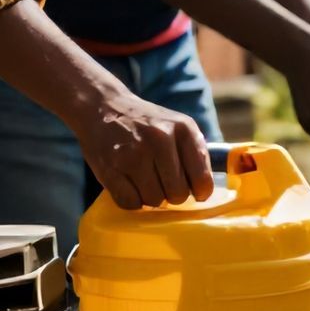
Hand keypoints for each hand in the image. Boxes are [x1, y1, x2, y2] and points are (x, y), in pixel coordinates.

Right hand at [70, 91, 214, 208]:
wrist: (103, 107)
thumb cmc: (147, 123)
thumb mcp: (179, 125)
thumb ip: (196, 152)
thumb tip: (205, 189)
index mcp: (183, 129)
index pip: (202, 177)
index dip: (201, 192)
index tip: (197, 194)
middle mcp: (160, 140)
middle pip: (178, 193)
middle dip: (174, 195)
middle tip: (165, 185)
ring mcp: (132, 155)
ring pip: (154, 200)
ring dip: (152, 197)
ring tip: (146, 182)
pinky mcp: (109, 168)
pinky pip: (130, 203)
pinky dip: (132, 201)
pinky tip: (131, 186)